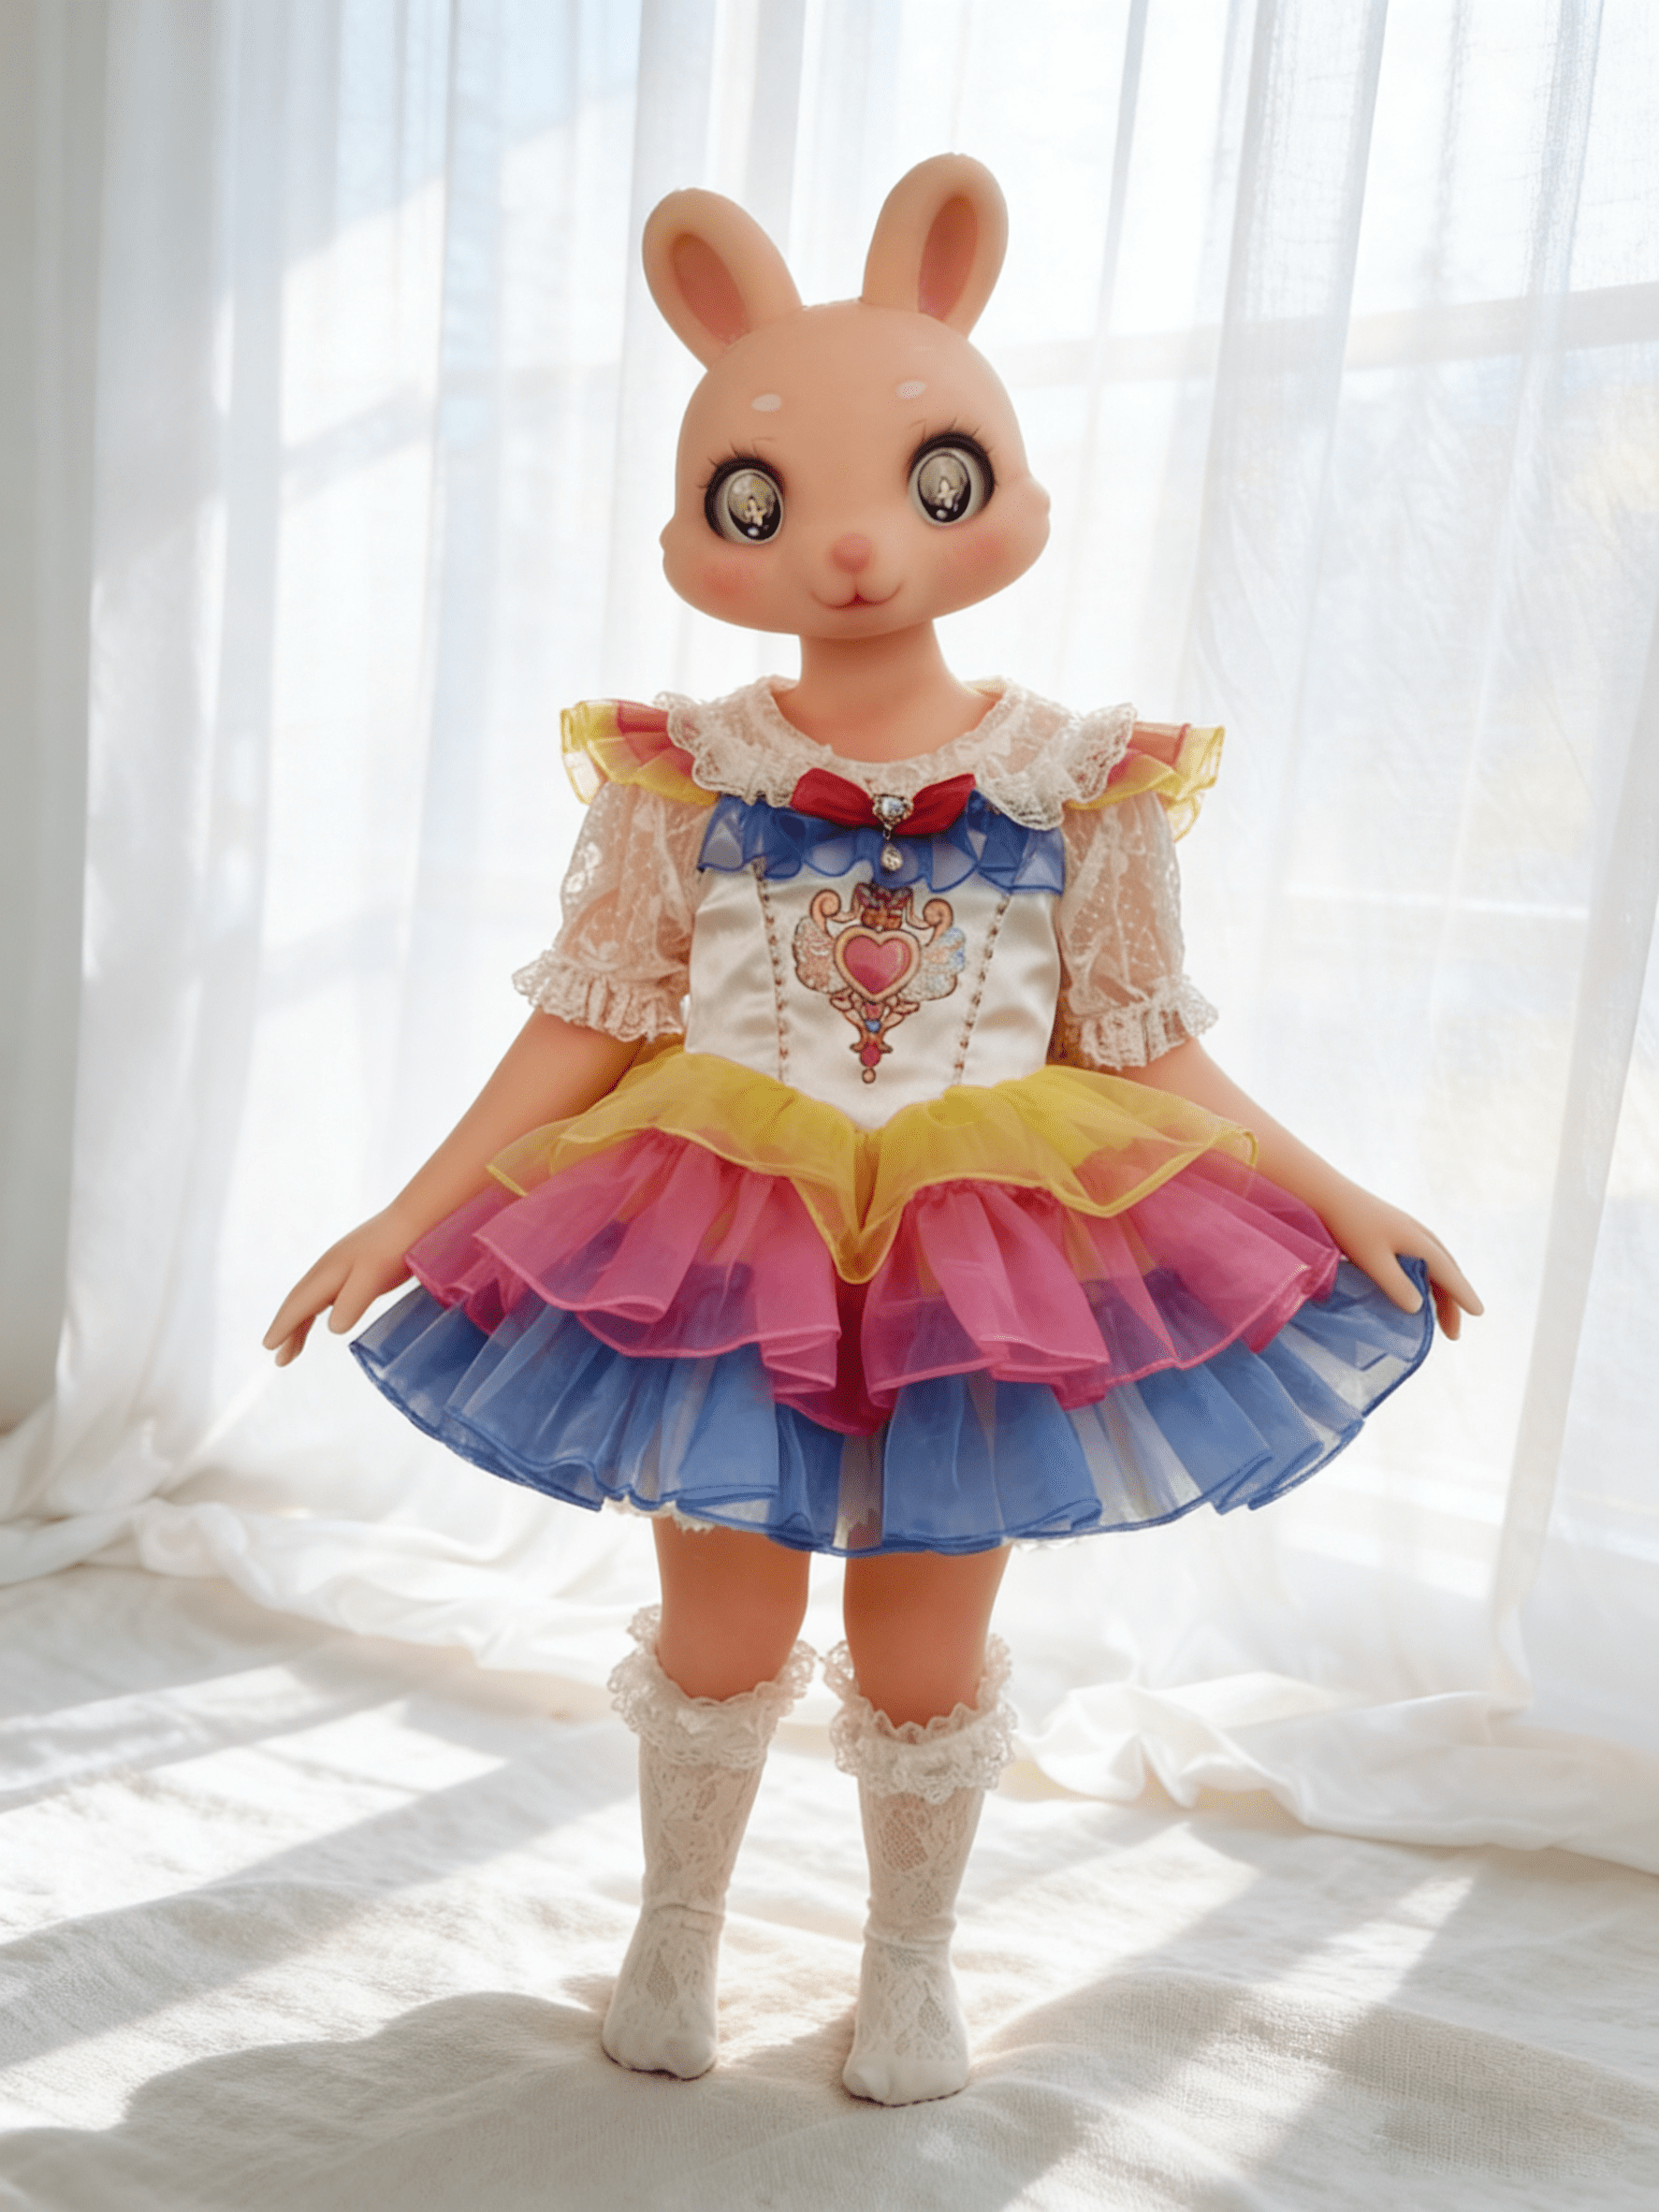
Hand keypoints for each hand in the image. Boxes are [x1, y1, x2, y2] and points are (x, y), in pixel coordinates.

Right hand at [263, 1206, 418, 1365]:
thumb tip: (332, 1328)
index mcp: (327, 1273)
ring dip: (300, 1324)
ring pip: (312, 1299)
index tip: (267, 1347)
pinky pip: (326, 1294)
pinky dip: (317, 1310)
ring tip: (293, 1349)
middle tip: (277, 1358)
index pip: (297, 1305)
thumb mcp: (372, 1279)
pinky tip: (323, 1317)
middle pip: (298, 1303)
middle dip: (286, 1330)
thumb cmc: (395, 1249)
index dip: (283, 1327)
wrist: (417, 1219)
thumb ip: (351, 1304)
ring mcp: (341, 1266)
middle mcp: (327, 1269)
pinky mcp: (356, 1266)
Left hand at [1316, 1178, 1482, 1340]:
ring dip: (1441, 1291)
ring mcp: (1407, 1230)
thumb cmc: (1349, 1227)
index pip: (1449, 1274)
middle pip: (1446, 1271)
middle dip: (1453, 1301)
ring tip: (1441, 1316)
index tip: (1479, 1313)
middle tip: (1453, 1333)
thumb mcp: (1373, 1261)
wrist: (1328, 1194)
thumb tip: (1419, 1308)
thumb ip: (1396, 1284)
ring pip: (1435, 1264)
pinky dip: (1428, 1277)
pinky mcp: (1393, 1229)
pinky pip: (1422, 1258)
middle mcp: (1420, 1234)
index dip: (1463, 1295)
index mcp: (1420, 1242)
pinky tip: (1419, 1287)